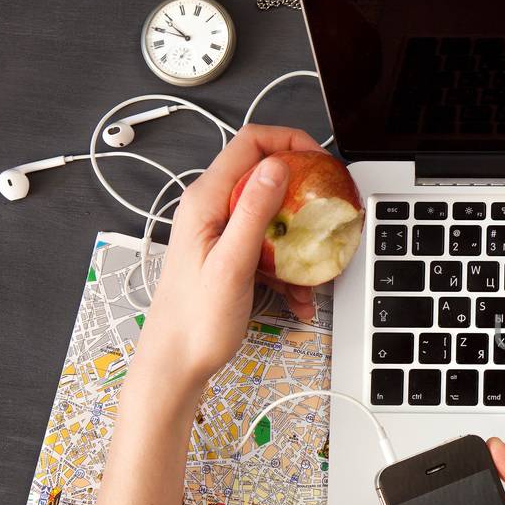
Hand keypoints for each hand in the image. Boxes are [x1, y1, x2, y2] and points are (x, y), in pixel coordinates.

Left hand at [136, 125, 320, 387]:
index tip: (320, 162)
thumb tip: (277, 166)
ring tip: (312, 268)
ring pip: (273, 215)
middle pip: (266, 177)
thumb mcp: (232, 263)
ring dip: (299, 239)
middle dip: (303, 194)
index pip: (250, 143)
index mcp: (206, 201)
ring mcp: (221, 232)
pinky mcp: (231, 254)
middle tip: (328, 214)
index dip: (289, 142)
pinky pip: (269, 247)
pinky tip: (297, 296)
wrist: (176, 363)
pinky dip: (289, 267)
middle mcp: (211, 209)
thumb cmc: (195, 321)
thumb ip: (254, 211)